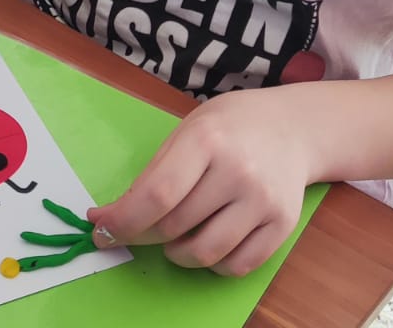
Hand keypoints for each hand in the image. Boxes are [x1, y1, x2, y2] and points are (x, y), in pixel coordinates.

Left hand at [88, 89, 315, 275]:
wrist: (291, 128)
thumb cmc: (228, 128)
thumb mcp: (186, 132)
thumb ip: (157, 172)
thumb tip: (117, 215)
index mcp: (205, 141)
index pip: (156, 195)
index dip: (123, 220)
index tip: (101, 229)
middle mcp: (237, 171)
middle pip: (175, 225)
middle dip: (141, 235)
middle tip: (131, 232)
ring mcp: (263, 201)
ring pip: (205, 253)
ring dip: (176, 255)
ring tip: (171, 239)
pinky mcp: (283, 225)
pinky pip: (238, 265)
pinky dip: (212, 265)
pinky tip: (204, 245)